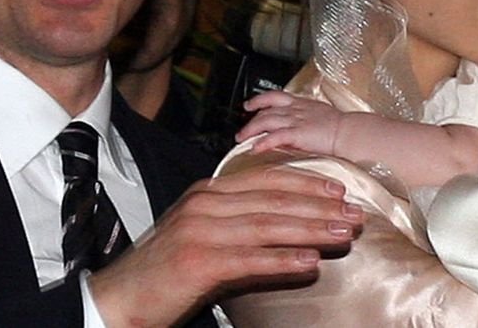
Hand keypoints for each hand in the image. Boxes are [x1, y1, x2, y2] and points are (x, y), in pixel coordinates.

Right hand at [88, 167, 362, 325]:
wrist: (121, 298)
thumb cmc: (164, 271)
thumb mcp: (202, 235)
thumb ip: (240, 227)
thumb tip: (291, 234)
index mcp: (207, 192)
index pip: (265, 180)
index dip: (305, 182)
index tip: (339, 188)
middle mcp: (205, 204)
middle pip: (273, 200)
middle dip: (319, 205)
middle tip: (356, 212)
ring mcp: (201, 231)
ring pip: (268, 226)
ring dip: (312, 229)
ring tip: (345, 234)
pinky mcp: (199, 262)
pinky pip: (250, 259)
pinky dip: (283, 259)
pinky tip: (311, 261)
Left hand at [237, 91, 346, 155]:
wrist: (351, 132)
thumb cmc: (342, 127)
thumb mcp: (321, 115)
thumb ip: (308, 117)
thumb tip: (301, 125)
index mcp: (302, 103)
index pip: (275, 97)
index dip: (259, 100)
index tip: (250, 104)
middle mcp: (295, 110)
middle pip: (266, 111)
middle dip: (250, 120)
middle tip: (241, 131)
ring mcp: (295, 121)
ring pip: (265, 121)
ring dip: (250, 130)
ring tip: (241, 139)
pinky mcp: (297, 134)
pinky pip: (274, 137)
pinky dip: (262, 142)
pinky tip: (254, 148)